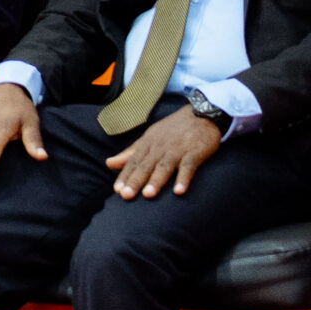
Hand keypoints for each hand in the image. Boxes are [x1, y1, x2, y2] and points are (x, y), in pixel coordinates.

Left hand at [103, 106, 223, 198]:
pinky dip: (183, 178)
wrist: (202, 114)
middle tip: (126, 195)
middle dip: (135, 180)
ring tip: (148, 195)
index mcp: (148, 144)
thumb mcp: (149, 138)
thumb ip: (130, 153)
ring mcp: (177, 149)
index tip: (117, 190)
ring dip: (156, 180)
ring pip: (164, 166)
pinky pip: (188, 166)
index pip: (133, 162)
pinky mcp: (195, 152)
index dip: (125, 176)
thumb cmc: (172, 130)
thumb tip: (108, 164)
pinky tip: (179, 191)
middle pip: (146, 165)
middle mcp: (160, 147)